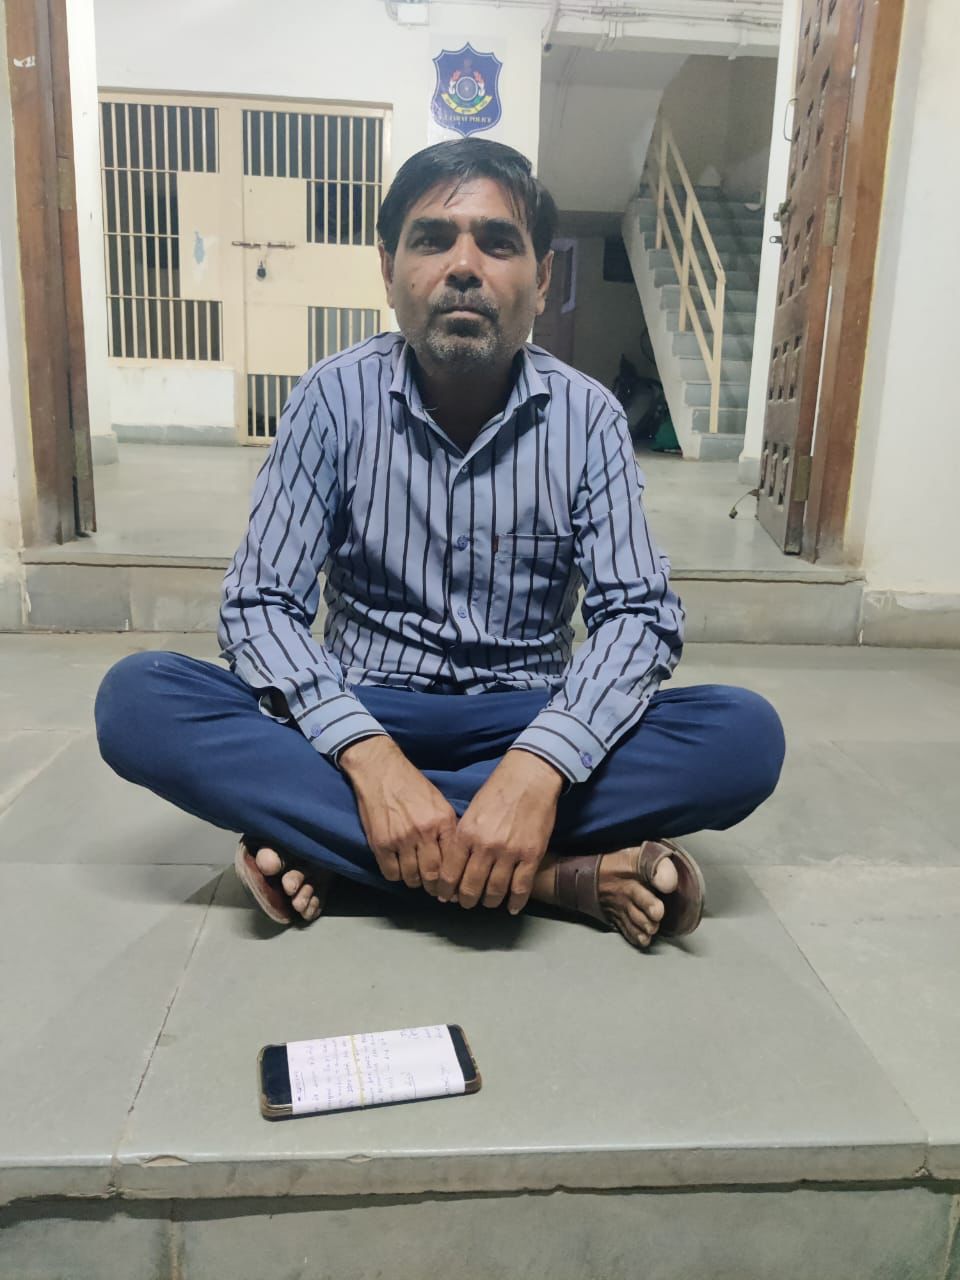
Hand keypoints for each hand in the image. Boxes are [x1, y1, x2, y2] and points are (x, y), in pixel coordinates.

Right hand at [339, 736, 457, 893]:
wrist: (381, 770)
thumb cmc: (412, 785)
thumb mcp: (440, 803)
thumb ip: (448, 829)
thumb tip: (457, 859)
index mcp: (443, 821)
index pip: (453, 862)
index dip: (453, 881)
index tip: (452, 889)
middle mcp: (424, 832)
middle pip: (433, 875)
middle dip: (435, 887)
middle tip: (434, 890)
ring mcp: (401, 838)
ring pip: (412, 878)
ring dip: (414, 881)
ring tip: (415, 876)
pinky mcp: (380, 843)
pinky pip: (391, 873)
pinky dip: (396, 875)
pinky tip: (398, 868)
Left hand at [439, 749, 563, 913]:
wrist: (529, 778)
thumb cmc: (497, 791)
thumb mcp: (471, 812)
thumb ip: (462, 839)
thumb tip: (453, 866)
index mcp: (466, 834)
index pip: (450, 873)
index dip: (446, 890)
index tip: (446, 896)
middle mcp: (485, 846)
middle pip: (470, 887)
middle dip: (466, 900)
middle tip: (466, 902)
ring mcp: (510, 852)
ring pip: (495, 891)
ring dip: (490, 902)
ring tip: (488, 902)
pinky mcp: (531, 855)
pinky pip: (522, 887)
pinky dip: (516, 902)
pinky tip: (513, 907)